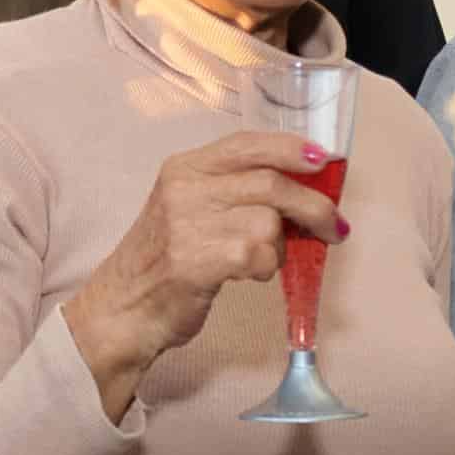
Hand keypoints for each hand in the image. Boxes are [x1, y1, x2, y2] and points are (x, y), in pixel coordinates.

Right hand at [63, 131, 346, 416]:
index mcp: (184, 168)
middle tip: (334, 227)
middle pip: (271, 183)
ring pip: (268, 222)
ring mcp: (187, 223)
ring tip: (259, 263)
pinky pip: (258, 255)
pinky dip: (265, 269)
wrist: (121, 311)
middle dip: (313, 206)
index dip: (293, 149)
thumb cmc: (165, 265)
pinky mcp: (196, 260)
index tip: (326, 160)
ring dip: (278, 248)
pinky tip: (245, 276)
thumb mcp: (190, 211)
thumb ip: (236, 192)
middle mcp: (184, 188)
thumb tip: (305, 189)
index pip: (248, 144)